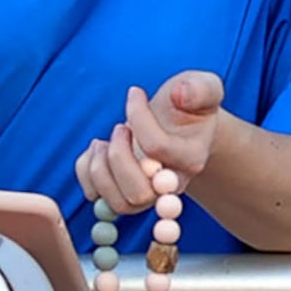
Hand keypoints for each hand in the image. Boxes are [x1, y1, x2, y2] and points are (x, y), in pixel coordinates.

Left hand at [75, 72, 225, 212]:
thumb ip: (201, 88)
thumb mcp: (204, 87)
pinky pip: (95, 195)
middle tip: (120, 127)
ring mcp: (145, 193)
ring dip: (100, 168)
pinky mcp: (120, 192)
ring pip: (118, 204)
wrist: (179, 125)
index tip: (135, 92)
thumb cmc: (189, 106)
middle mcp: (170, 185)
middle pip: (139, 194)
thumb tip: (182, 95)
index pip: (158, 147)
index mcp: (192, 159)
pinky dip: (85, 171)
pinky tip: (97, 149)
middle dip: (118, 156)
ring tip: (103, 141)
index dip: (139, 117)